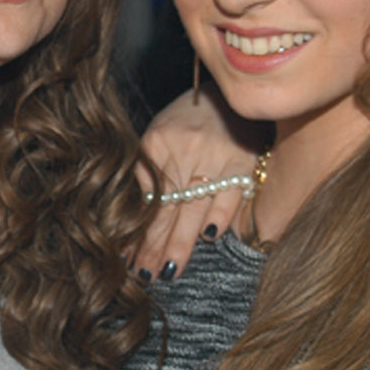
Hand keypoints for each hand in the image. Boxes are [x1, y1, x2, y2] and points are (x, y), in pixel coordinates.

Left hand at [133, 84, 266, 280]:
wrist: (229, 93)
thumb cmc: (187, 119)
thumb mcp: (159, 134)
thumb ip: (148, 172)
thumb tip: (133, 216)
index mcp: (158, 144)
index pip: (145, 198)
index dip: (137, 230)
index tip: (127, 258)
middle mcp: (185, 152)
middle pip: (167, 209)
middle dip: (155, 246)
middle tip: (146, 275)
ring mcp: (216, 159)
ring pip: (195, 210)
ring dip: (181, 243)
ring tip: (170, 270)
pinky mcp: (243, 164)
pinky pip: (229, 199)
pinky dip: (219, 220)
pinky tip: (208, 240)